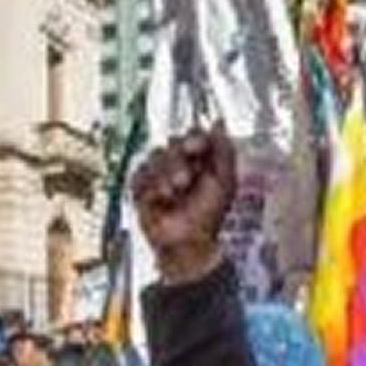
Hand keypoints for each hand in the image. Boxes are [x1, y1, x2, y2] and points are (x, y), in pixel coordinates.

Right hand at [130, 124, 235, 283]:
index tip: (196, 145)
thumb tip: (219, 123)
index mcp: (200, 159)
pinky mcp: (141, 187)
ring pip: (155, 156)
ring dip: (166, 174)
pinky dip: (152, 185)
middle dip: (179, 158)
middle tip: (185, 178)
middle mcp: (178, 162)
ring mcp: (158, 173)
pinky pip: (140, 174)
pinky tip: (162, 197)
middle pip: (173, 142)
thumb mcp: (224, 181)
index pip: (194, 135)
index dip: (194, 138)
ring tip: (174, 192)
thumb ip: (224, 151)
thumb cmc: (208, 216)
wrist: (188, 242)